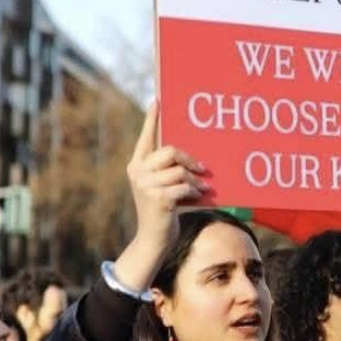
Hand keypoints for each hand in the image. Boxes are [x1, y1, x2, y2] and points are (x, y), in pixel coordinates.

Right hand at [115, 103, 208, 289]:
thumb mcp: (161, 186)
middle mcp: (137, 172)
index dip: (152, 119)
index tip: (158, 100)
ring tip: (200, 190)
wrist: (154, 239)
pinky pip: (186, 186)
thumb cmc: (162, 211)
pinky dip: (195, 193)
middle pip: (171, 151)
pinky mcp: (159, 198)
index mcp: (137, 165)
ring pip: (181, 170)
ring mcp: (146, 185)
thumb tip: (192, 159)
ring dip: (194, 181)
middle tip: (203, 170)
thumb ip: (169, 170)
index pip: (146, 137)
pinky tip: (198, 199)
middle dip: (190, 160)